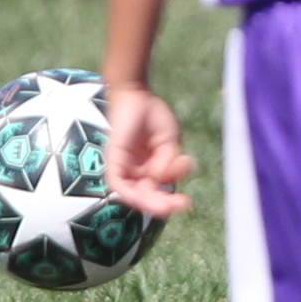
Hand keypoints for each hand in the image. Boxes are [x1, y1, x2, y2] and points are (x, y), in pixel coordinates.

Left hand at [104, 82, 193, 217]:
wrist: (137, 94)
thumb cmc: (153, 115)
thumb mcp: (169, 142)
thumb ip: (169, 162)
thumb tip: (162, 178)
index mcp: (149, 168)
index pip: (158, 192)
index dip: (171, 200)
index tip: (187, 203)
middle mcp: (135, 171)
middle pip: (145, 197)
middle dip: (162, 206)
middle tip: (182, 205)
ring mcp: (123, 166)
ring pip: (132, 194)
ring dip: (148, 203)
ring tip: (167, 207)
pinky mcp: (113, 160)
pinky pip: (117, 183)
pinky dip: (129, 193)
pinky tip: (144, 196)